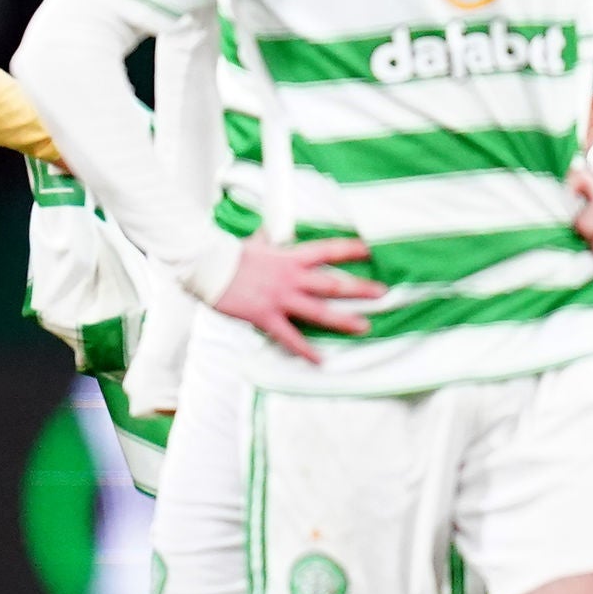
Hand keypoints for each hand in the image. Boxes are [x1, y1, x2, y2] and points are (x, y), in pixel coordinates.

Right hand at [211, 234, 380, 359]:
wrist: (209, 266)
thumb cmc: (230, 254)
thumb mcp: (255, 244)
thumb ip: (267, 241)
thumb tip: (266, 233)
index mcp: (290, 257)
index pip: (328, 250)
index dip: (350, 250)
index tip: (370, 251)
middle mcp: (291, 278)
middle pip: (333, 284)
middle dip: (360, 289)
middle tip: (382, 293)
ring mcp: (280, 298)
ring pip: (319, 311)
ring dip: (344, 320)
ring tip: (364, 327)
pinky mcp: (266, 316)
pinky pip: (290, 337)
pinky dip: (305, 350)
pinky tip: (320, 360)